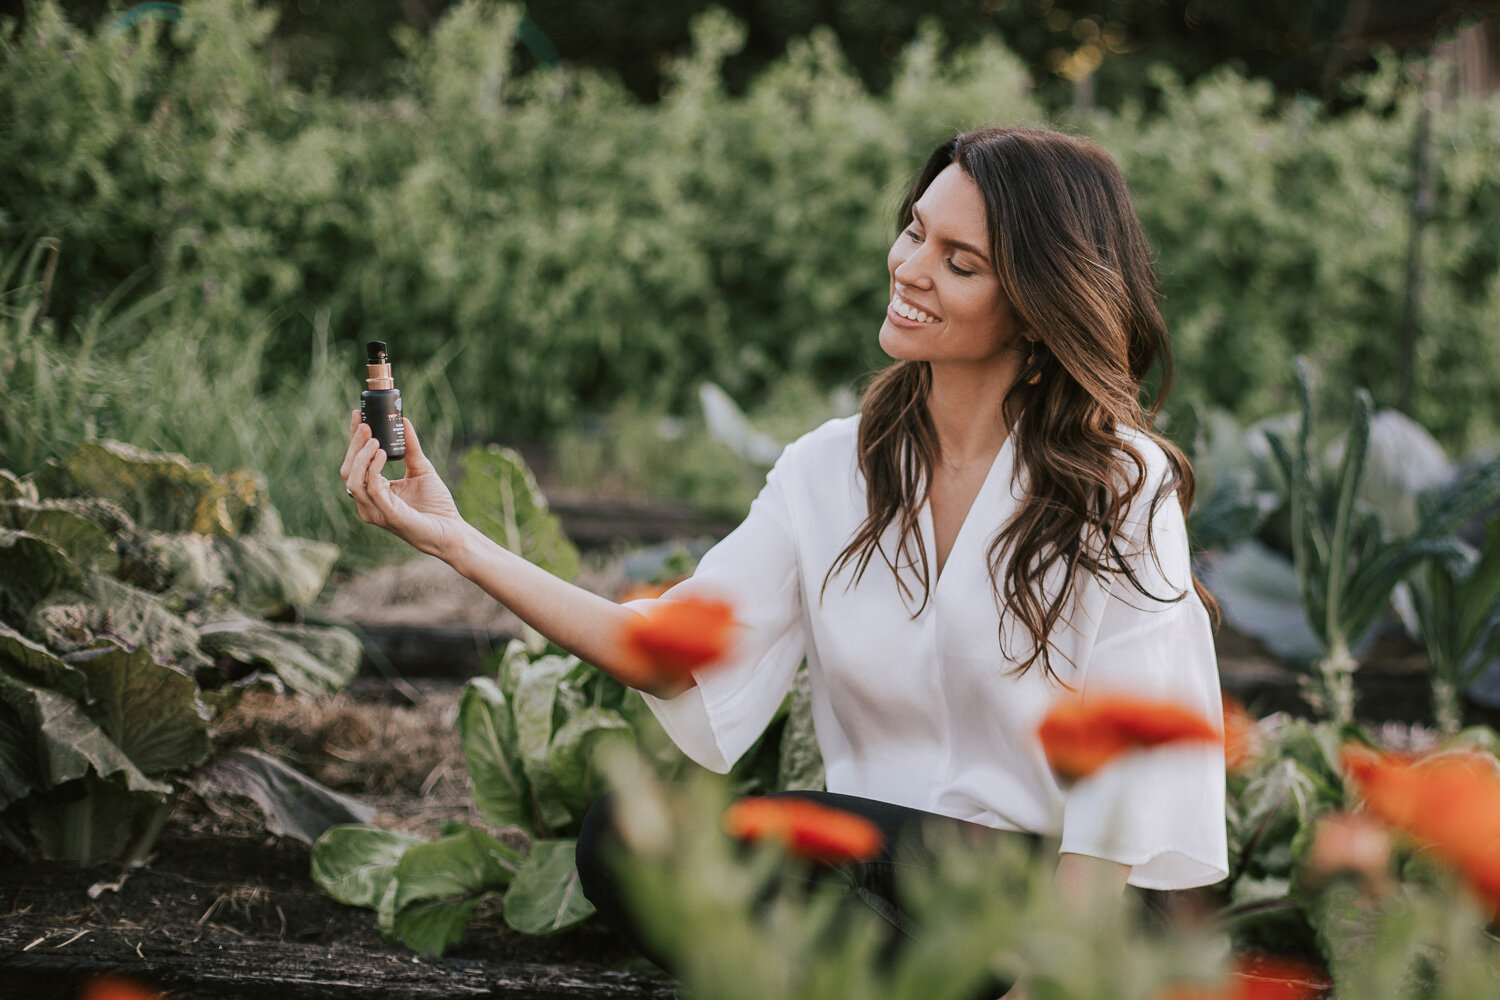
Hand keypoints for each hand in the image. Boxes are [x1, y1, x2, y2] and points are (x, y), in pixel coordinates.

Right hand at [340, 410, 467, 557]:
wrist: (451, 530)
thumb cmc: (436, 505)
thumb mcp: (421, 469)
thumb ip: (411, 447)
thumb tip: (404, 421)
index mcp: (373, 491)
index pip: (355, 463)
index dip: (353, 439)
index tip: (358, 415)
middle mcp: (368, 502)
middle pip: (348, 470)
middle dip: (354, 445)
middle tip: (366, 424)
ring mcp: (374, 510)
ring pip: (352, 480)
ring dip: (361, 456)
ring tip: (375, 438)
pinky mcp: (387, 515)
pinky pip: (372, 489)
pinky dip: (373, 469)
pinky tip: (381, 453)